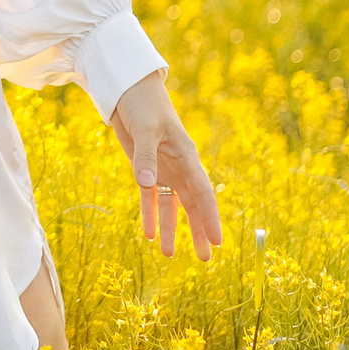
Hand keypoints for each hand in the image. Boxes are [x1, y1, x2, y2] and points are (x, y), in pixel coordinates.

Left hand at [107, 70, 221, 259]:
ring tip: (168, 255)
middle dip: (198, 231)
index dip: (210, 218)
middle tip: (205, 259)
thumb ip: (146, 157)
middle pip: (191, 205)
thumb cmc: (144, 105)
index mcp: (186, 157)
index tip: (219, 241)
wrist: (129, 90)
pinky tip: (148, 234)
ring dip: (170, 229)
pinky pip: (149, 197)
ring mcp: (163, 169)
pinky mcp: (144, 168)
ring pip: (171, 206)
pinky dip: (149, 214)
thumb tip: (147, 185)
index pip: (203, 193)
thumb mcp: (146, 129)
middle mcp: (179, 167)